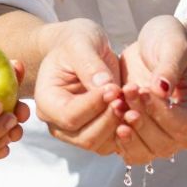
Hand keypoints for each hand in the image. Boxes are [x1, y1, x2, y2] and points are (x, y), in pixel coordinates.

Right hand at [31, 20, 127, 155]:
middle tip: (127, 97)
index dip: (94, 105)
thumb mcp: (80, 44)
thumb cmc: (74, 42)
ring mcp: (77, 132)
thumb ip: (90, 65)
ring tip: (136, 103)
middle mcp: (58, 123)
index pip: (70, 116)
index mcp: (47, 101)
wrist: (80, 47)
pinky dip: (129, 130)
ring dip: (122, 127)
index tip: (114, 88)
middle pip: (85, 137)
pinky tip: (139, 110)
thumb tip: (105, 87)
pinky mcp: (98, 133)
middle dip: (110, 119)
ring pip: (101, 144)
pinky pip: (114, 142)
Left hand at [115, 16, 186, 165]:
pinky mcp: (146, 141)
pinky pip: (132, 153)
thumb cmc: (171, 41)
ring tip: (115, 103)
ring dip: (128, 132)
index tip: (140, 89)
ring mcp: (168, 140)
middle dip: (141, 119)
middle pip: (164, 143)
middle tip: (125, 91)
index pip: (183, 125)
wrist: (156, 47)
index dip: (159, 111)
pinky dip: (118, 139)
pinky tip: (110, 115)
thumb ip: (169, 67)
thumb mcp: (174, 44)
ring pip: (146, 153)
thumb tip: (161, 89)